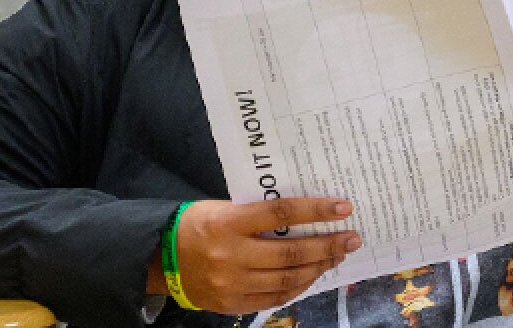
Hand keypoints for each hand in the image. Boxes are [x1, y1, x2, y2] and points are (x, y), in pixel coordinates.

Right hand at [147, 197, 360, 313]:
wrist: (161, 257)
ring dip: (317, 267)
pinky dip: (297, 287)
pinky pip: (274, 298)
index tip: (343, 207)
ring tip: (337, 256)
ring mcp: (232, 283)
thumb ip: (258, 213)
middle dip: (327, 246)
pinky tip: (312, 275)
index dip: (314, 210)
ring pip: (286, 279)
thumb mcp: (224, 208)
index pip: (281, 214)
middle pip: (290, 253)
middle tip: (352, 238)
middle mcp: (231, 255)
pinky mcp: (232, 304)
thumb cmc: (198, 223)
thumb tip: (303, 214)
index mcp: (228, 222)